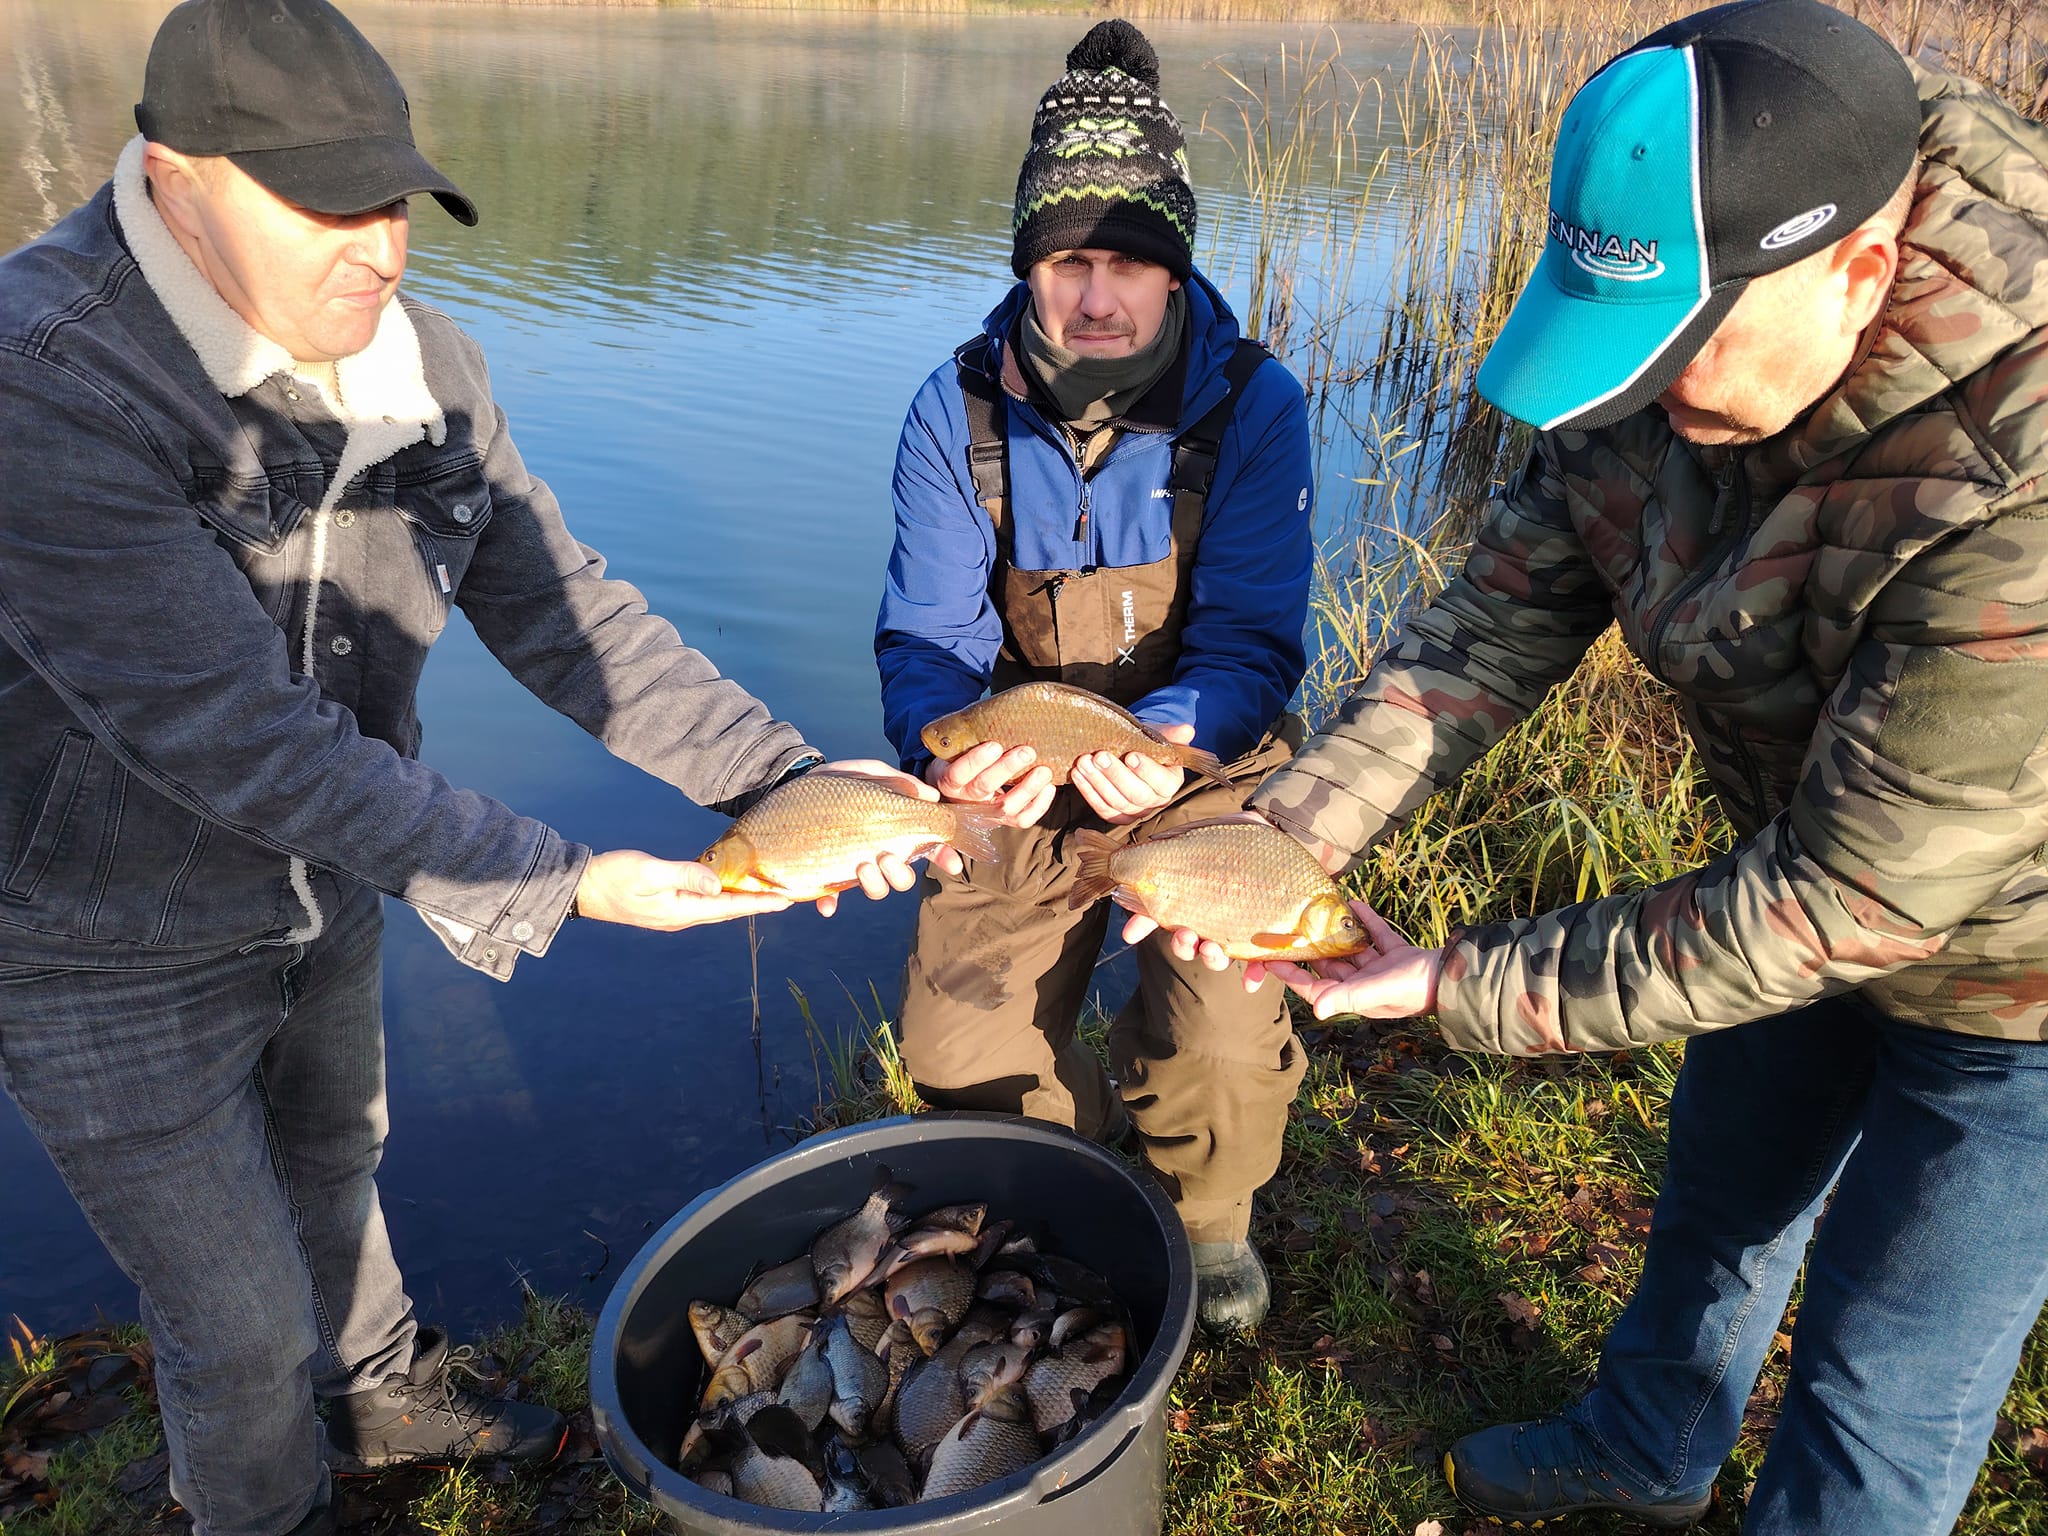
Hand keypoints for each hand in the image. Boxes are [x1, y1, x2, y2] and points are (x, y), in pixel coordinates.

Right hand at [575, 850, 791, 929]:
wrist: (583, 888)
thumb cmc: (613, 876)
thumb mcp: (649, 871)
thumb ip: (685, 875)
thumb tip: (718, 883)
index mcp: (680, 910)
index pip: (729, 907)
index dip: (759, 903)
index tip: (785, 901)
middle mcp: (682, 917)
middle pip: (727, 911)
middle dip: (757, 904)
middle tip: (786, 897)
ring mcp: (674, 914)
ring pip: (716, 909)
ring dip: (741, 902)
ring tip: (766, 894)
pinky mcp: (667, 907)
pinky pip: (703, 904)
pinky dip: (722, 897)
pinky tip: (730, 888)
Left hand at [790, 760, 961, 913]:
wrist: (795, 785)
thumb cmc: (839, 781)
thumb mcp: (869, 772)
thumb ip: (898, 781)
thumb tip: (931, 795)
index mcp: (895, 831)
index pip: (927, 847)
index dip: (943, 857)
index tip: (952, 865)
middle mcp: (878, 853)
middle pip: (902, 877)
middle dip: (901, 873)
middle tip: (887, 856)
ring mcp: (853, 866)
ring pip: (876, 889)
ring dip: (875, 884)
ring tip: (862, 866)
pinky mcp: (825, 874)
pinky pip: (831, 897)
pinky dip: (830, 904)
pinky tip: (827, 905)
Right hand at [925, 741, 1056, 829]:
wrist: (960, 785)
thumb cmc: (962, 758)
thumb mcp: (957, 748)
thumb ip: (969, 738)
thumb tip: (997, 713)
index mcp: (950, 780)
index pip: (959, 773)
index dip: (976, 760)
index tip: (995, 745)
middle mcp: (965, 800)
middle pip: (984, 787)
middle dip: (1007, 768)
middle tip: (1027, 752)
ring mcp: (986, 813)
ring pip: (1006, 807)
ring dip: (1028, 788)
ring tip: (1044, 771)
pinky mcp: (1004, 821)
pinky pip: (1022, 820)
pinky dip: (1039, 805)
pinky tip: (1049, 788)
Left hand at [1071, 723, 1191, 825]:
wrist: (1130, 752)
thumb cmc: (1146, 744)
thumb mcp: (1159, 735)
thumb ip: (1172, 734)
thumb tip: (1186, 730)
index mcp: (1170, 783)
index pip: (1162, 782)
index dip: (1146, 770)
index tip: (1131, 755)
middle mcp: (1155, 801)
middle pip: (1136, 795)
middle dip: (1116, 775)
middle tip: (1099, 756)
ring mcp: (1135, 811)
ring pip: (1116, 802)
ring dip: (1097, 782)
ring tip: (1083, 763)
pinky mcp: (1116, 815)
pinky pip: (1102, 808)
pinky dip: (1088, 792)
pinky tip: (1077, 775)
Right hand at [1117, 807, 1268, 985]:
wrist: (1277, 830)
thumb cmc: (1235, 834)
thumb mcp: (1198, 836)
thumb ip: (1167, 849)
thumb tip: (1125, 863)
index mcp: (1191, 900)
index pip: (1159, 914)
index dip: (1143, 927)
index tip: (1129, 934)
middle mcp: (1211, 920)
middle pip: (1190, 944)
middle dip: (1183, 946)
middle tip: (1184, 936)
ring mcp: (1238, 929)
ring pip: (1218, 956)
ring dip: (1210, 958)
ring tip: (1211, 948)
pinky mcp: (1266, 935)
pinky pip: (1261, 962)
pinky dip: (1254, 975)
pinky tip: (1250, 982)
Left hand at [1263, 900, 1443, 1020]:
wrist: (1455, 977)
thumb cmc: (1415, 987)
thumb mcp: (1377, 990)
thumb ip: (1347, 996)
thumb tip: (1314, 1010)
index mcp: (1356, 996)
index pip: (1315, 987)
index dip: (1292, 976)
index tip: (1269, 960)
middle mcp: (1365, 984)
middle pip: (1329, 967)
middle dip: (1311, 950)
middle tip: (1290, 930)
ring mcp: (1382, 970)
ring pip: (1352, 950)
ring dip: (1337, 934)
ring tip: (1319, 914)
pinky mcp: (1398, 955)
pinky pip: (1376, 936)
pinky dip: (1366, 921)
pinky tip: (1354, 902)